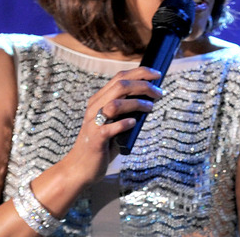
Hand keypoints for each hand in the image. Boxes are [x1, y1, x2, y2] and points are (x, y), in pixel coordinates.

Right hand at [59, 67, 163, 187]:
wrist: (81, 167)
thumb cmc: (103, 143)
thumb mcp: (114, 120)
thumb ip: (127, 108)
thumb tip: (151, 97)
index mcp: (99, 100)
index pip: (120, 77)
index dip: (140, 72)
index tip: (157, 74)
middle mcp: (95, 108)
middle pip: (120, 86)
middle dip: (143, 85)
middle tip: (159, 93)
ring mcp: (94, 123)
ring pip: (115, 104)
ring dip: (136, 103)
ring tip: (150, 107)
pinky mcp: (96, 140)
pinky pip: (110, 128)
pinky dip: (124, 123)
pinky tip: (133, 123)